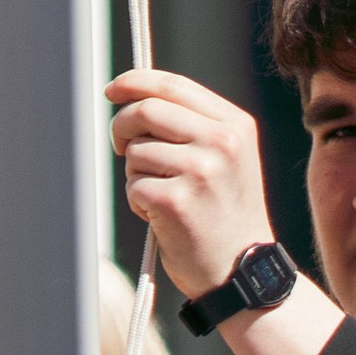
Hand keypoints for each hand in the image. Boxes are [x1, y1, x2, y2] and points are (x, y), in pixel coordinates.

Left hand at [108, 67, 272, 302]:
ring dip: (136, 174)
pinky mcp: (176, 201)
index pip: (173, 85)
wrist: (242, 271)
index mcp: (235, 126)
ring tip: (163, 197)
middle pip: (147, 111)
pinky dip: (138, 202)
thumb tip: (135, 99)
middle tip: (120, 146)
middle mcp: (222, 143)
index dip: (135, 82)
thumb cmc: (225, 215)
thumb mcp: (226, 159)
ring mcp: (200, 172)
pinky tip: (163, 218)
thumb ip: (191, 125)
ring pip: (136, 152)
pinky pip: (134, 186)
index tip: (113, 90)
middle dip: (122, 127)